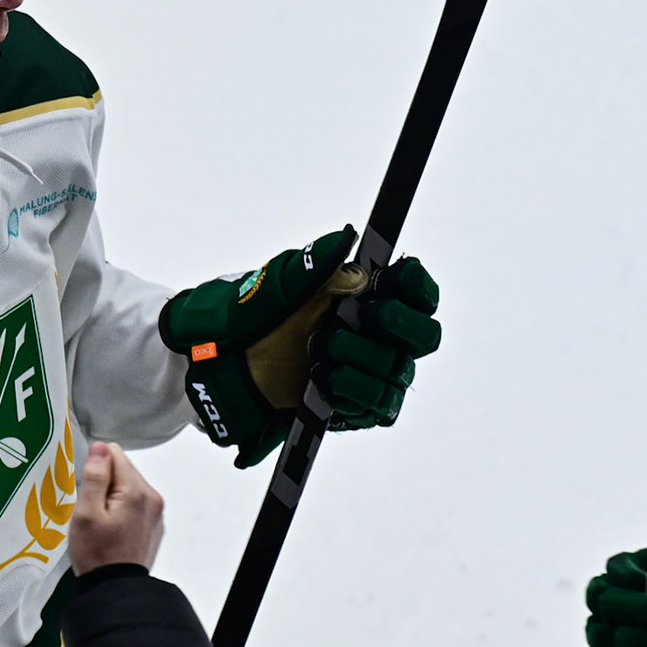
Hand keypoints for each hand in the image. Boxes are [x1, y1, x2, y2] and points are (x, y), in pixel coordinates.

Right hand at [69, 443, 164, 574]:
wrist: (115, 590)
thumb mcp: (86, 514)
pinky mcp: (154, 525)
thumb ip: (95, 477)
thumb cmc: (97, 554)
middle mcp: (152, 498)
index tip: (86, 490)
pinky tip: (111, 528)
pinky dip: (122, 509)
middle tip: (92, 510)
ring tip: (100, 521)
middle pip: (124, 470)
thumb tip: (101, 448)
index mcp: (137, 491)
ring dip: (112, 496)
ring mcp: (156, 512)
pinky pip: (136, 504)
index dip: (95, 467)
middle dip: (104, 483)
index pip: (114, 454)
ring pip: (129, 486)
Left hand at [159, 229, 442, 466]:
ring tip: (319, 353)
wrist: (223, 364)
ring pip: (398, 373)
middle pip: (423, 336)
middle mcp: (379, 334)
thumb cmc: (253, 316)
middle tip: (355, 319)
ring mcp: (371, 372)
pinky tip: (322, 381)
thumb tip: (347, 238)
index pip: (419, 290)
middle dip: (393, 326)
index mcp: (369, 295)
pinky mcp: (357, 407)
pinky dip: (352, 394)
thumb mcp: (278, 282)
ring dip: (362, 362)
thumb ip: (314, 261)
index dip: (417, 287)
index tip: (395, 281)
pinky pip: (378, 408)